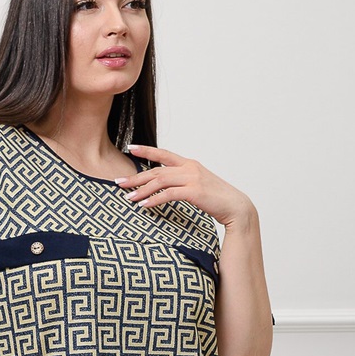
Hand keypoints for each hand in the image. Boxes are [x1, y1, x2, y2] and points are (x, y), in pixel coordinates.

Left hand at [116, 144, 254, 228]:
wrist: (236, 207)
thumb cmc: (217, 199)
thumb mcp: (198, 185)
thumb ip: (183, 181)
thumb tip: (166, 187)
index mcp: (189, 164)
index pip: (163, 154)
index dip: (146, 150)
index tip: (130, 148)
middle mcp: (189, 167)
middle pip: (156, 170)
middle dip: (135, 177)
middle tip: (118, 183)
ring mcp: (192, 178)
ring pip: (160, 181)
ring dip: (141, 190)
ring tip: (128, 198)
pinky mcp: (194, 191)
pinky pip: (169, 194)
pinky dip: (154, 200)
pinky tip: (144, 206)